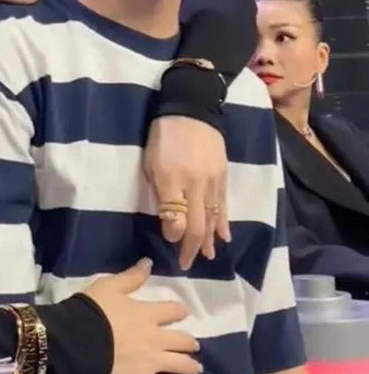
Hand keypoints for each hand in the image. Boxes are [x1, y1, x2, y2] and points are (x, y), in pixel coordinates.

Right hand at [83, 259, 200, 373]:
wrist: (78, 341)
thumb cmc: (92, 311)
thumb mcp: (109, 286)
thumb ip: (131, 277)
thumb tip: (149, 263)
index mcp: (148, 314)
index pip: (172, 311)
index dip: (178, 311)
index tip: (181, 312)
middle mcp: (157, 338)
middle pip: (181, 340)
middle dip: (189, 342)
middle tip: (193, 344)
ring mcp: (153, 362)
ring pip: (180, 364)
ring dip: (190, 365)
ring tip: (197, 367)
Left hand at [143, 116, 230, 270]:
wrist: (192, 110)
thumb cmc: (163, 137)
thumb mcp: (151, 163)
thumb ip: (160, 192)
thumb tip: (169, 222)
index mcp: (172, 179)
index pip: (175, 218)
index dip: (173, 235)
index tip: (169, 241)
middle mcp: (195, 184)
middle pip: (197, 224)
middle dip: (192, 247)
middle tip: (187, 264)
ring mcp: (212, 181)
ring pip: (213, 218)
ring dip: (209, 240)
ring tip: (207, 257)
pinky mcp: (223, 177)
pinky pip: (224, 206)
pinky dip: (224, 223)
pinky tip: (224, 237)